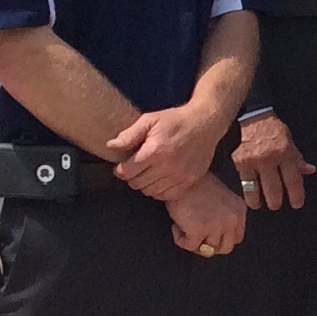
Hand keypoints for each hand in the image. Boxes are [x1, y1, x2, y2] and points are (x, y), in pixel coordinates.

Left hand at [106, 99, 222, 201]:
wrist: (206, 123)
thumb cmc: (176, 120)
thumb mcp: (150, 120)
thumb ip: (129, 135)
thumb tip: (110, 146)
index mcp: (154, 151)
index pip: (126, 172)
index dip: (120, 170)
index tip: (122, 165)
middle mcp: (167, 167)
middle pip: (137, 184)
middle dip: (132, 176)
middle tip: (136, 167)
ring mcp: (180, 176)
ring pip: (150, 191)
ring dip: (145, 184)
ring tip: (149, 172)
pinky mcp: (189, 181)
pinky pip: (166, 195)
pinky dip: (160, 190)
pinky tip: (161, 178)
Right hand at [167, 174, 247, 257]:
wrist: (181, 176)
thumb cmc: (196, 184)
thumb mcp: (221, 199)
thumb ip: (224, 216)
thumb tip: (214, 240)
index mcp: (239, 210)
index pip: (237, 238)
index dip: (220, 239)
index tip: (207, 233)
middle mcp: (232, 218)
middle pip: (225, 248)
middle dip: (209, 246)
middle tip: (195, 236)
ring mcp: (217, 225)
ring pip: (207, 250)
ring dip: (193, 242)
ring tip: (184, 227)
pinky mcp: (199, 229)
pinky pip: (190, 246)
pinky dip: (180, 239)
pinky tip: (176, 226)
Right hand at [232, 111, 314, 209]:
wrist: (252, 116)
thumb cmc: (274, 130)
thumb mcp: (290, 141)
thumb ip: (297, 158)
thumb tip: (310, 171)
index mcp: (285, 153)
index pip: (293, 180)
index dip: (296, 195)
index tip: (297, 204)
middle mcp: (269, 159)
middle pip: (274, 190)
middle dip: (276, 202)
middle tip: (276, 205)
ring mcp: (252, 161)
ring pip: (255, 189)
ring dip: (257, 200)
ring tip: (259, 204)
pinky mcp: (238, 161)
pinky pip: (243, 182)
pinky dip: (246, 190)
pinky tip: (248, 195)